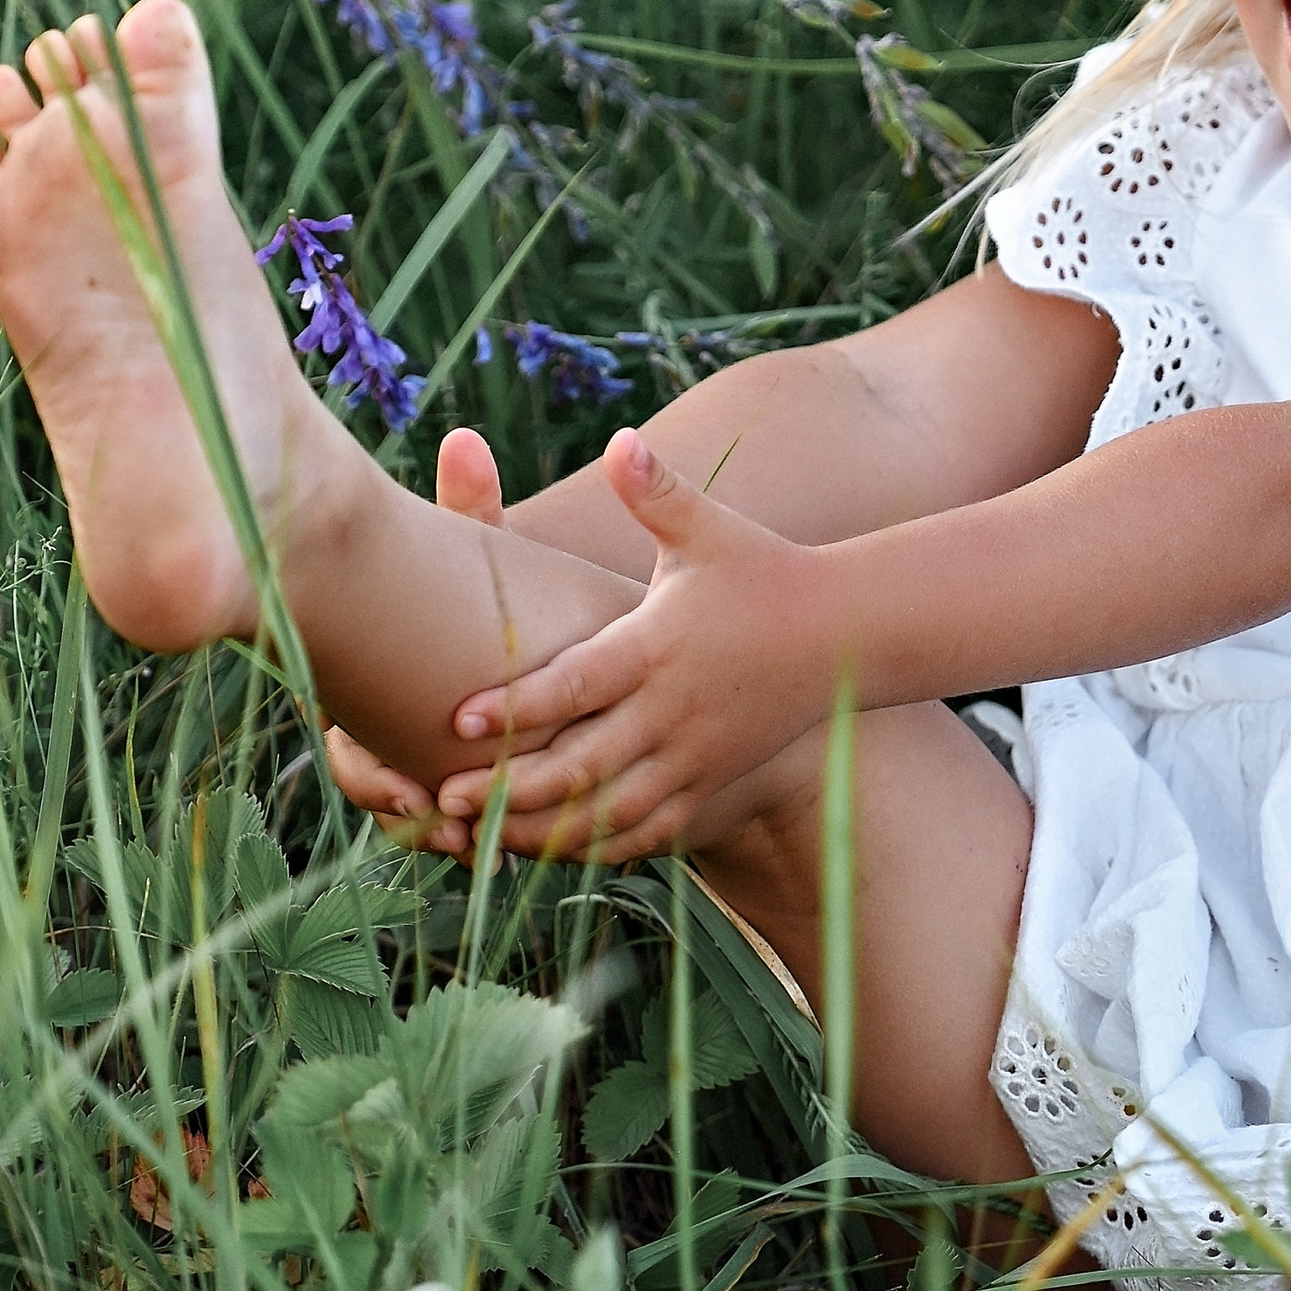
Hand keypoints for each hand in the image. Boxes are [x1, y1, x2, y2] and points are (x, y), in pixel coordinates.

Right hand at [322, 426, 554, 856]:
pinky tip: (500, 842)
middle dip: (398, 806)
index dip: (362, 766)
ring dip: (435, 832)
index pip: (345, 736)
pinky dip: (474, 835)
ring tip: (469, 838)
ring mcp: (424, 758)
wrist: (561, 632)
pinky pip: (457, 826)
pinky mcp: (472, 782)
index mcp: (375, 674)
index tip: (395, 779)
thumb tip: (465, 440)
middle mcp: (388, 725)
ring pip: (413, 816)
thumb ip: (471, 512)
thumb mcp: (486, 556)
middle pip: (371, 784)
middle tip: (435, 816)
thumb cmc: (511, 586)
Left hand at [435, 427, 836, 856]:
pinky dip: (596, 848)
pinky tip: (547, 852)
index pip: (579, 683)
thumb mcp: (710, 529)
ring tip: (479, 839)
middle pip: (584, 766)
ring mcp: (695, 757)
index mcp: (661, 646)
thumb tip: (621, 438)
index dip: (517, 704)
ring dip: (544, 832)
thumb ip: (657, 490)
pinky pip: (648, 832)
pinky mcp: (711, 785)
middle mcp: (675, 711)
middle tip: (442, 798)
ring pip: (611, 813)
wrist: (849, 634)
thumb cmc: (763, 570)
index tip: (456, 717)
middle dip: (511, 788)